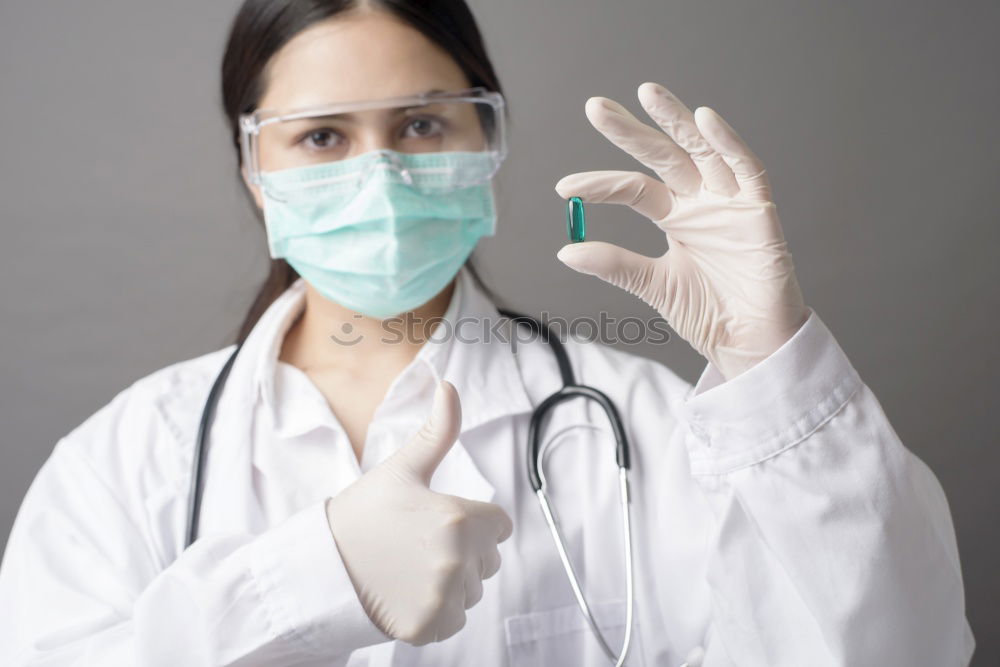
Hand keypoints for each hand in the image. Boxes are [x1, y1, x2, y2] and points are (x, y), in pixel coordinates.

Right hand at [325, 381, 512, 644]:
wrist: (319, 566)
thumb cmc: (362, 513)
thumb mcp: (402, 469)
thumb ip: (437, 431)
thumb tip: (449, 385)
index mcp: (459, 518)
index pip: (499, 525)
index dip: (473, 520)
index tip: (439, 519)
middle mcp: (457, 560)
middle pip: (489, 560)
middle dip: (465, 551)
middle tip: (419, 543)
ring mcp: (443, 597)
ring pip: (472, 590)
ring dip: (451, 582)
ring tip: (409, 568)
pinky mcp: (429, 626)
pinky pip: (454, 619)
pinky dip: (435, 610)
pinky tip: (404, 592)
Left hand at [555, 82, 808, 379]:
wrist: (750, 346)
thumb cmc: (709, 315)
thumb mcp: (653, 285)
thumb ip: (616, 265)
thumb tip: (565, 250)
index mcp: (675, 216)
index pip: (633, 189)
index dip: (600, 185)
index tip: (563, 189)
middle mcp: (701, 201)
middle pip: (663, 156)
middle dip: (631, 131)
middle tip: (595, 107)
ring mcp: (730, 201)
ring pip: (702, 150)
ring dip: (678, 121)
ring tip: (648, 93)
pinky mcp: (760, 210)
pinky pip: (747, 168)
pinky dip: (728, 143)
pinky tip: (705, 120)